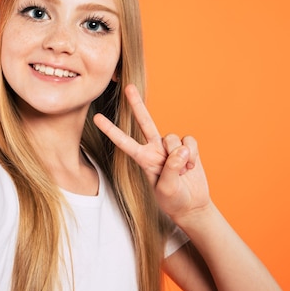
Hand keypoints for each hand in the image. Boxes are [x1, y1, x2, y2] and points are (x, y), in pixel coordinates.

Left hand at [93, 84, 210, 219]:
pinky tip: (192, 166)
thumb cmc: (173, 199)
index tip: (97, 118)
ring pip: (172, 138)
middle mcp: (154, 148)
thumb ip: (171, 169)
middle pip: (144, 121)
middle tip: (128, 86)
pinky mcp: (187, 146)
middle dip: (137, 104)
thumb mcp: (167, 189)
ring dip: (181, 157)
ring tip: (183, 172)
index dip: (111, 130)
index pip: (124, 142)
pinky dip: (193, 154)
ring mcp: (170, 146)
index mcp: (143, 159)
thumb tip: (180, 149)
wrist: (192, 204)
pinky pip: (189, 141)